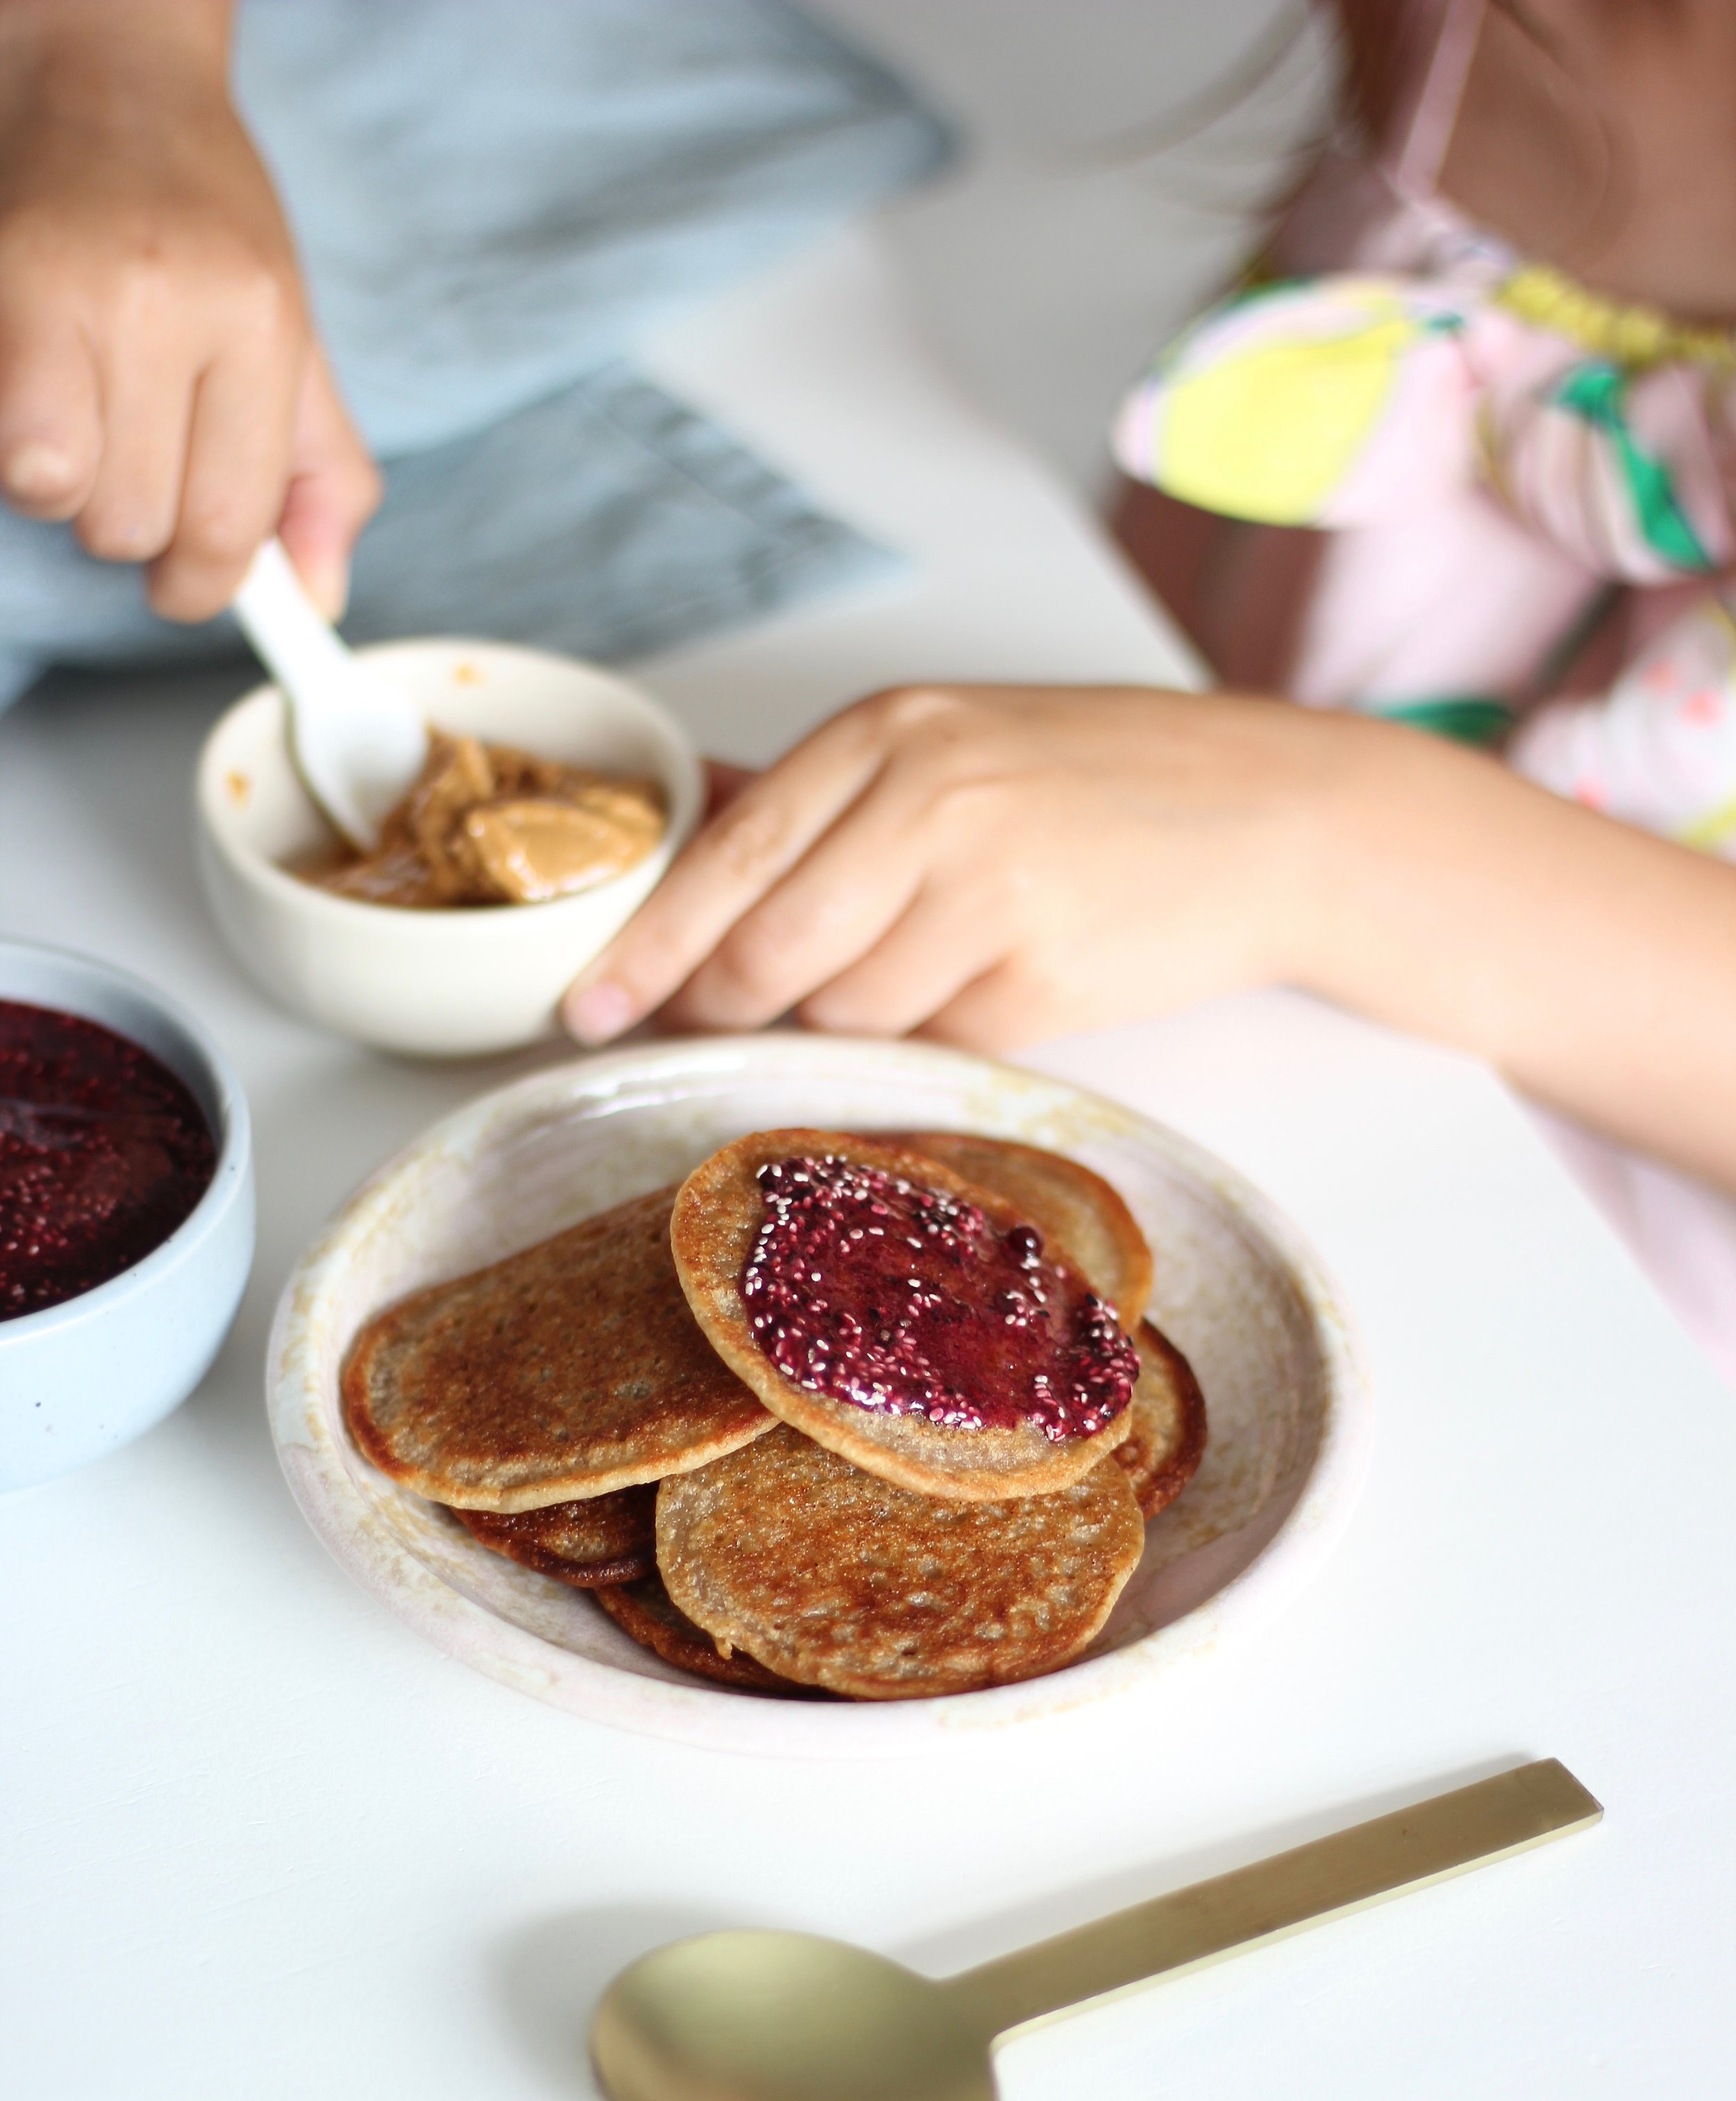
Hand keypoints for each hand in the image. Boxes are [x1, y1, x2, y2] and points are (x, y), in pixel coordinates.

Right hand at [0, 0, 379, 620]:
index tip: (188, 582)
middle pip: (131, 521)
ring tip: (84, 419)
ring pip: (51, 488)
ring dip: (65, 485)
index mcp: (257, 322)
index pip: (227, 523)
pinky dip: (16, 444)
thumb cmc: (209, 227)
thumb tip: (320, 598)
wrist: (112, 79)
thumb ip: (321, 475)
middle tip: (136, 461)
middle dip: (131, 526)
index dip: (202, 585)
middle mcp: (160, 302)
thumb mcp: (294, 343)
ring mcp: (60, 287)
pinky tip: (39, 397)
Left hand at [564, 685, 1321, 1052]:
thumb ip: (817, 793)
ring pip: (840, 1011)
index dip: (645, 947)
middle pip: (764, 952)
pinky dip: (931, 1037)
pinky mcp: (1036, 980)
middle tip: (705, 1031)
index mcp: (891, 734)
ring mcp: (986, 892)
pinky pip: (929, 1043)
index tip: (588, 1007)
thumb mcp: (951, 745)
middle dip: (722, 1009)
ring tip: (913, 974)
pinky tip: (985, 987)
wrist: (1267, 817)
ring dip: (843, 1023)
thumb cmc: (1100, 784)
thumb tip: (688, 814)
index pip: (727, 858)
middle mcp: (929, 801)